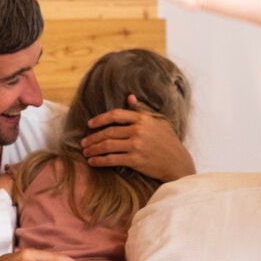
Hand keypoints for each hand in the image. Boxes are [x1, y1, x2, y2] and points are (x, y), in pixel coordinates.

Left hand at [81, 95, 195, 182]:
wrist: (178, 163)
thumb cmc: (169, 141)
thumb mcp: (158, 121)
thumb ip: (141, 110)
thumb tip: (129, 97)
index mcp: (143, 119)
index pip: (116, 114)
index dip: (100, 119)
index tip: (90, 124)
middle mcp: (139, 131)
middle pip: (109, 132)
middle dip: (93, 137)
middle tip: (83, 142)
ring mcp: (137, 145)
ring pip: (108, 146)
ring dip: (93, 149)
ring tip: (86, 152)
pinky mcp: (136, 160)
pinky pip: (112, 159)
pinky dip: (100, 161)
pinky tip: (93, 162)